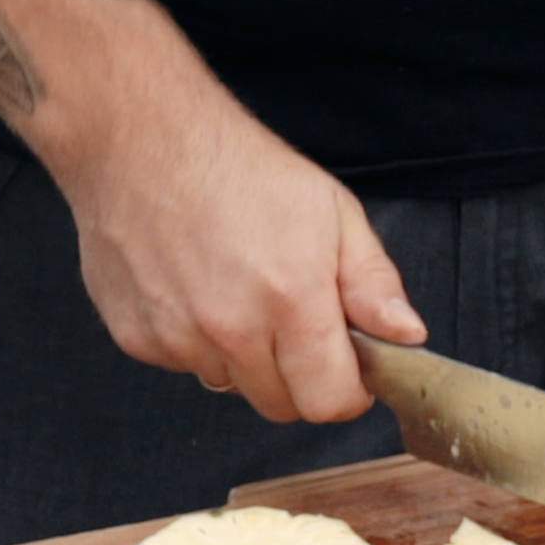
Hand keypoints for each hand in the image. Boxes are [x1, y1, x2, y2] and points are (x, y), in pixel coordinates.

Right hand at [61, 93, 424, 421]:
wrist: (138, 137)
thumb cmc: (241, 169)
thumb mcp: (335, 214)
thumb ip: (374, 284)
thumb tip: (407, 335)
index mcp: (292, 302)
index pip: (329, 403)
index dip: (348, 393)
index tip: (349, 370)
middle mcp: (232, 329)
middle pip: (282, 406)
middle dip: (300, 378)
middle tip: (296, 323)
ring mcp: (179, 337)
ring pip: (234, 386)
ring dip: (247, 360)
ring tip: (242, 295)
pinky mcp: (137, 337)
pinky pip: (186, 366)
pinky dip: (198, 343)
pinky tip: (197, 289)